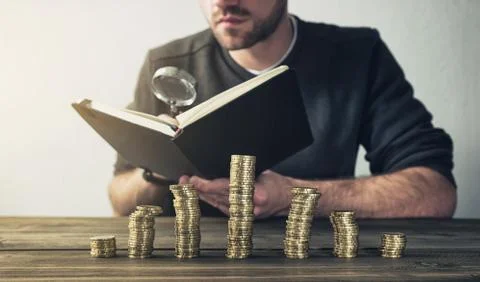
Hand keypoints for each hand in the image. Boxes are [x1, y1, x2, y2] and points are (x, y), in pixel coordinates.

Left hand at [178, 170, 295, 218]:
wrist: (289, 200)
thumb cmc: (278, 184)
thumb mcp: (261, 171)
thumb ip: (243, 171)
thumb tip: (224, 165)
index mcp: (254, 193)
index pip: (224, 188)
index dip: (206, 184)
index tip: (194, 180)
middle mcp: (248, 206)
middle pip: (217, 196)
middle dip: (198, 188)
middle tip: (184, 181)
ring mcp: (245, 214)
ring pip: (217, 203)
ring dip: (201, 195)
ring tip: (187, 187)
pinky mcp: (242, 218)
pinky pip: (222, 208)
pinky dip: (210, 201)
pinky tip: (201, 196)